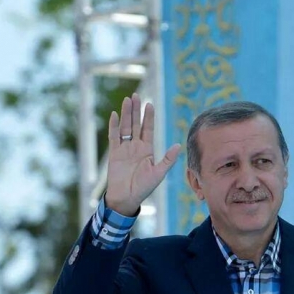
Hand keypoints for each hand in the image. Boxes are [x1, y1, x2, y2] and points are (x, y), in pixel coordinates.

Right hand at [106, 94, 180, 215]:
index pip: (148, 129)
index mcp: (147, 150)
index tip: (149, 104)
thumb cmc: (144, 188)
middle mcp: (135, 147)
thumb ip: (168, 159)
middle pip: (135, 124)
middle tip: (136, 95)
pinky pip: (114, 137)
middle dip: (136, 110)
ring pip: (125, 127)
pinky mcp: (114, 154)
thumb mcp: (158, 173)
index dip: (148, 117)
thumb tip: (178, 145)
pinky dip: (114, 126)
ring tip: (127, 100)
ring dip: (126, 114)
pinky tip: (115, 115)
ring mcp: (124, 149)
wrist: (127, 198)